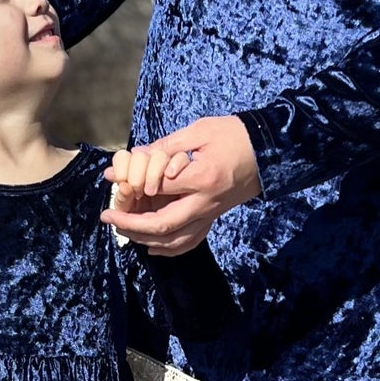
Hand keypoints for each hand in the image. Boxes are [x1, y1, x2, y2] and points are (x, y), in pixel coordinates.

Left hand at [102, 116, 260, 255]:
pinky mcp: (216, 217)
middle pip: (163, 225)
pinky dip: (169, 249)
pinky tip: (152, 247)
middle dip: (131, 225)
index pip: (159, 188)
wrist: (272, 150)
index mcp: (202, 177)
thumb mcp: (200, 131)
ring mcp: (212, 213)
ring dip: (146, 239)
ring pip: (176, 241)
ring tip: (123, 229)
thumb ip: (165, 146)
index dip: (132, 187)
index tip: (113, 183)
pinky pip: (191, 241)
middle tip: (108, 217)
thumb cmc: (236, 135)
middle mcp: (206, 202)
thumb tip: (133, 156)